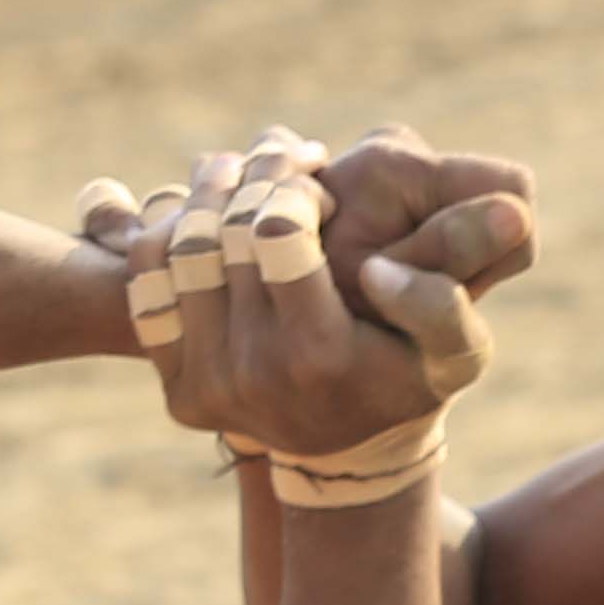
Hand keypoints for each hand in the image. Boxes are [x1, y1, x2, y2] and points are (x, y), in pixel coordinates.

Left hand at [81, 124, 532, 486]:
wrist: (352, 447)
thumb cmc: (410, 377)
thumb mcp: (456, 349)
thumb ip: (443, 302)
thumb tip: (383, 269)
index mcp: (320, 355)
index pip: (276, 233)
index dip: (292, 187)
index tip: (318, 179)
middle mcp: (252, 375)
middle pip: (219, 234)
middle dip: (252, 177)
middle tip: (281, 156)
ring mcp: (207, 386)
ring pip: (175, 251)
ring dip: (207, 194)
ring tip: (243, 171)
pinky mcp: (178, 389)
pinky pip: (147, 288)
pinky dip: (169, 234)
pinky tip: (210, 213)